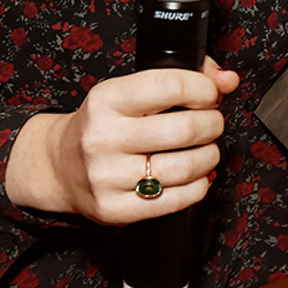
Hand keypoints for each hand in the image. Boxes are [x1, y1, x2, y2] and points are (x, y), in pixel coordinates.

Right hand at [5, 60, 239, 224]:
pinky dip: (199, 184)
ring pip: (186, 166)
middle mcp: (103, 137)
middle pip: (185, 129)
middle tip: (211, 122)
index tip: (210, 94)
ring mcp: (107, 176)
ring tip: (206, 148)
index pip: (170, 86)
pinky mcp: (116, 209)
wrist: (59, 166)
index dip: (204, 89)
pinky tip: (195, 174)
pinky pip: (178, 198)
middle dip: (213, 124)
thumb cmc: (103, 125)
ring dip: (210, 155)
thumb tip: (227, 79)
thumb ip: (180, 79)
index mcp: (105, 100)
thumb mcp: (129, 92)